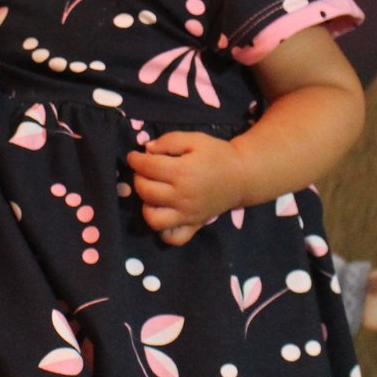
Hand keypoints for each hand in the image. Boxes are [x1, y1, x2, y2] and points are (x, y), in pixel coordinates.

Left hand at [126, 131, 246, 246]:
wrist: (242, 176)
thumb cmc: (218, 155)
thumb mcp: (195, 139)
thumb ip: (169, 141)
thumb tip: (147, 150)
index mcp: (182, 172)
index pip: (147, 167)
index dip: (135, 160)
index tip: (134, 156)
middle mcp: (182, 196)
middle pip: (145, 191)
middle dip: (138, 178)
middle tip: (145, 171)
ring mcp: (187, 215)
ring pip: (153, 218)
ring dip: (146, 204)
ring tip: (152, 192)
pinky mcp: (193, 225)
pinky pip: (172, 238)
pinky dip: (163, 231)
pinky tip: (163, 214)